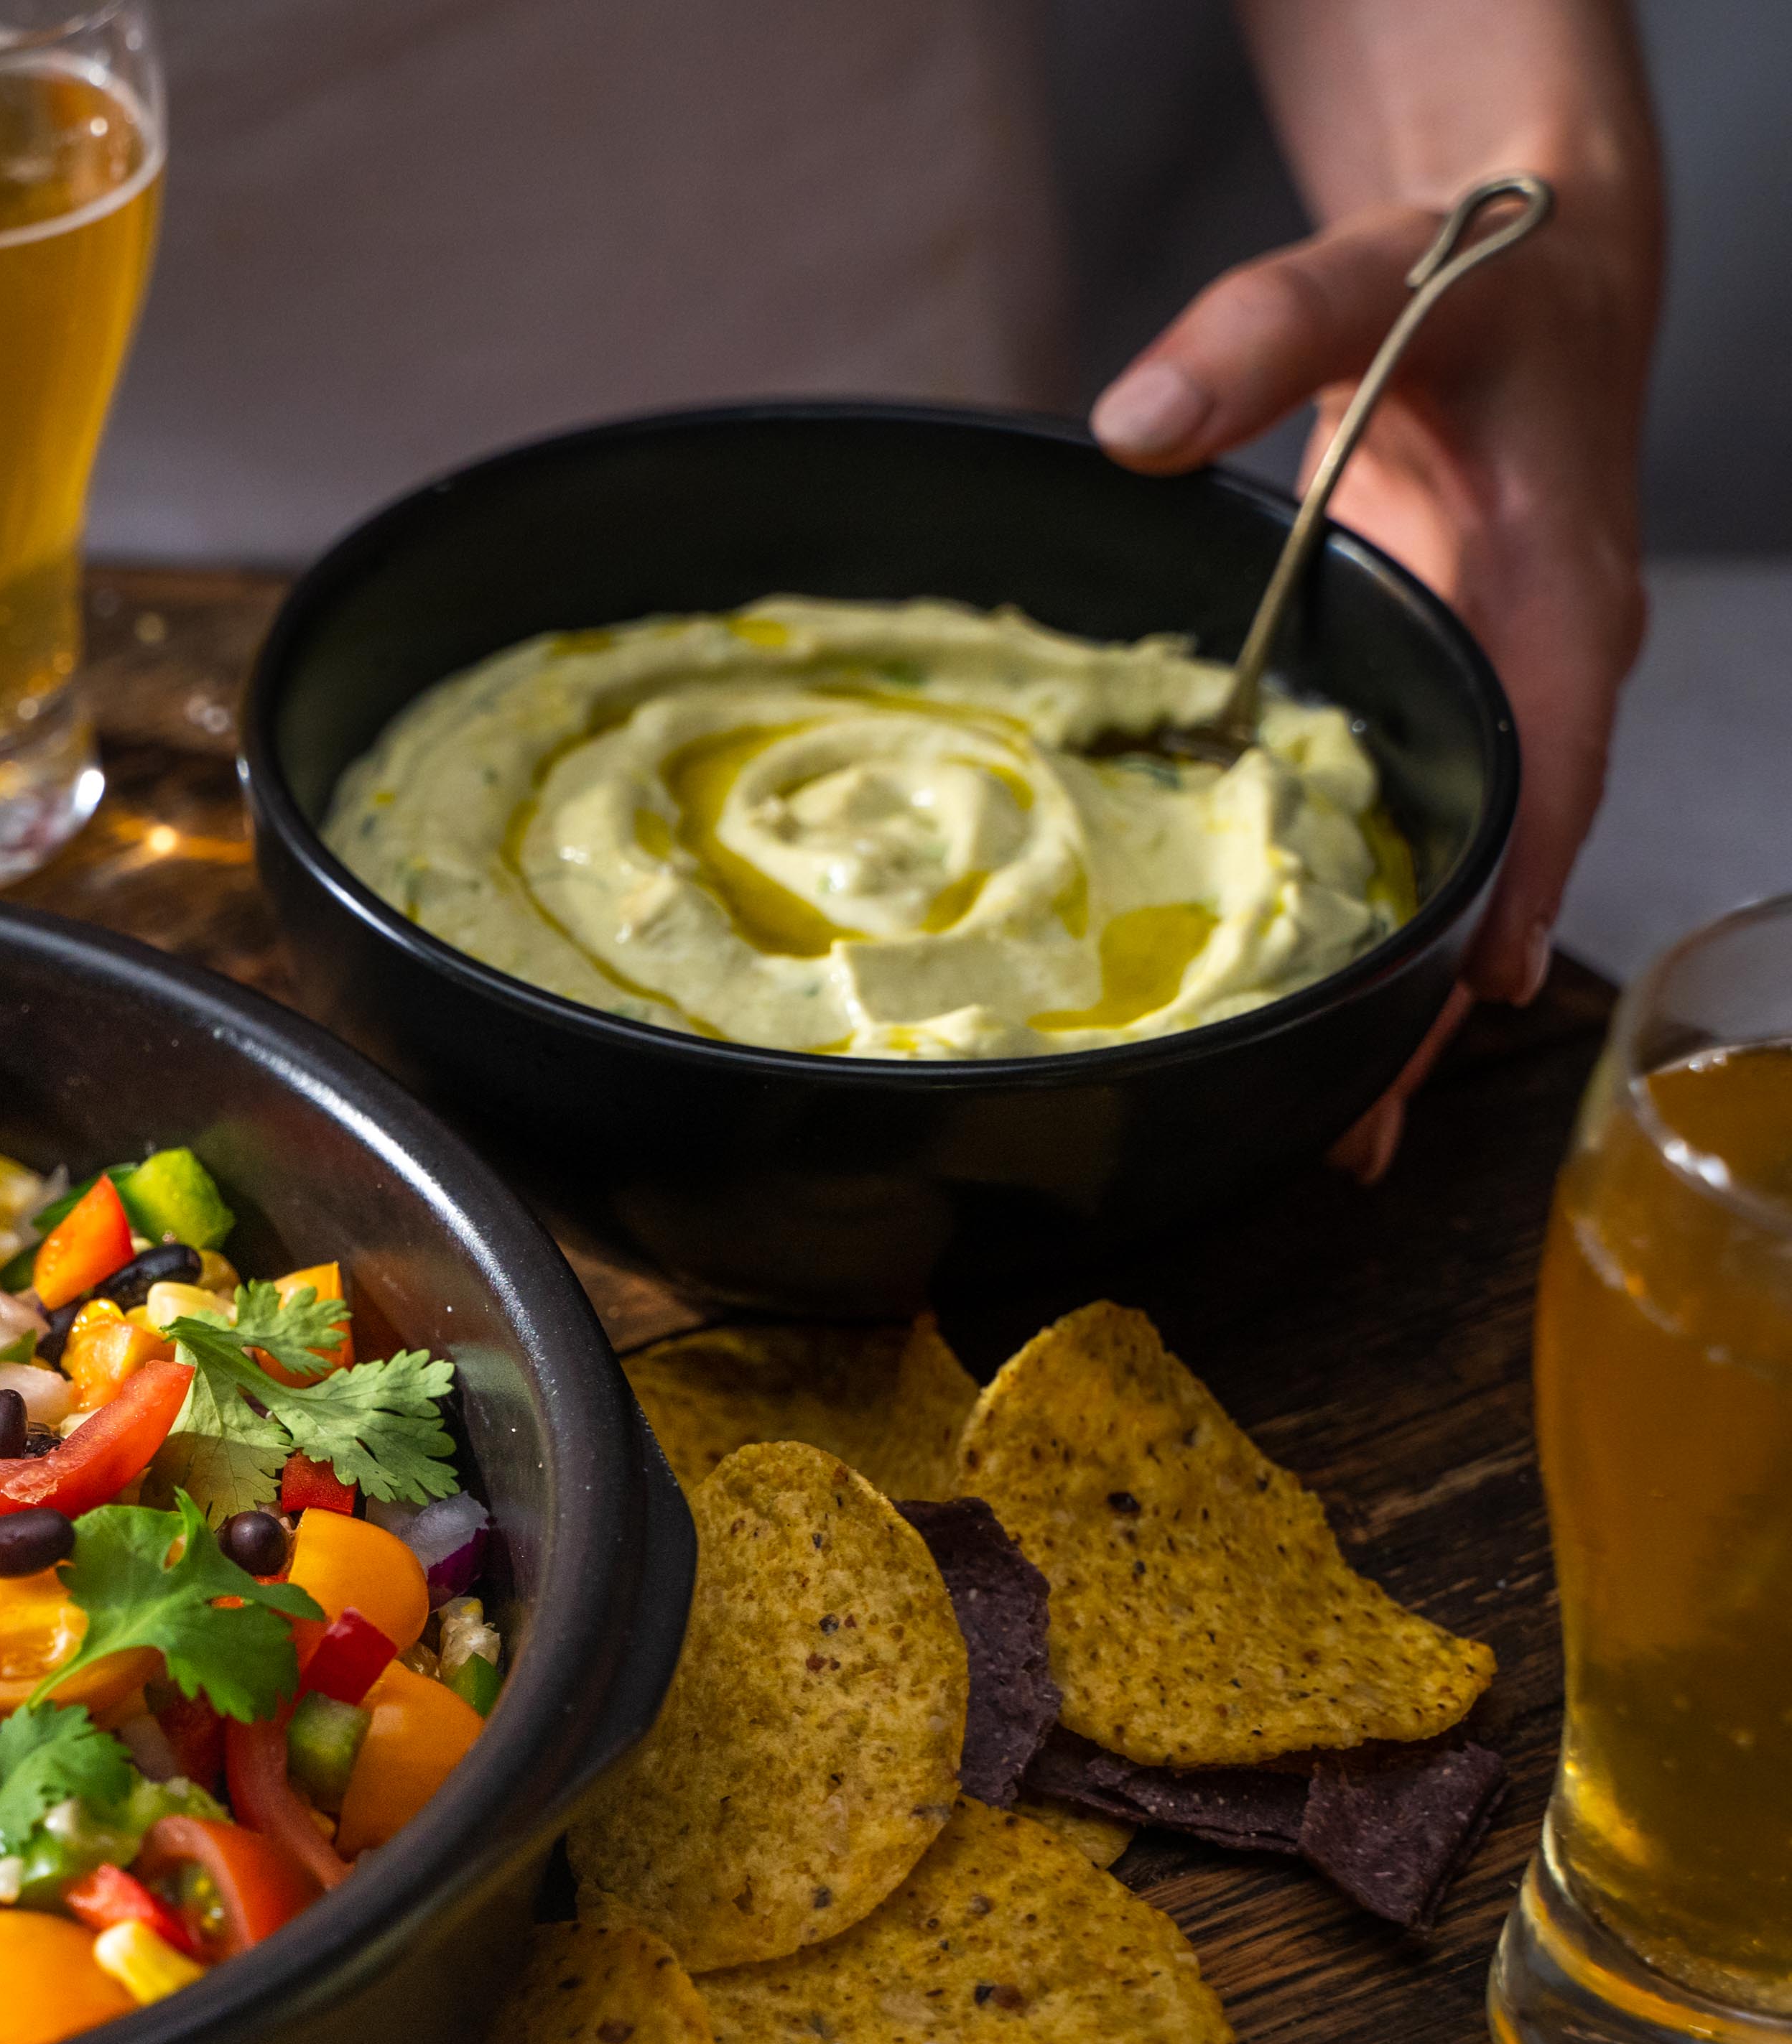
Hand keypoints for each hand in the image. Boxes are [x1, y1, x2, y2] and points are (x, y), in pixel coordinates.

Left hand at [1090, 185, 1653, 1172]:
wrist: (1510, 263)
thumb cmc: (1476, 274)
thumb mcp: (1379, 270)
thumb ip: (1263, 329)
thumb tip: (1137, 423)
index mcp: (1555, 583)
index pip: (1550, 750)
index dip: (1512, 872)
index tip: (1464, 989)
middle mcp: (1534, 659)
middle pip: (1496, 855)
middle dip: (1427, 997)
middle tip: (1351, 1132)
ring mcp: (1481, 687)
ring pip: (1449, 861)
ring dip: (1386, 991)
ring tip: (1319, 1131)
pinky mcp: (1424, 691)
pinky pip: (1398, 821)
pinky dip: (1349, 914)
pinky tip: (1284, 1009)